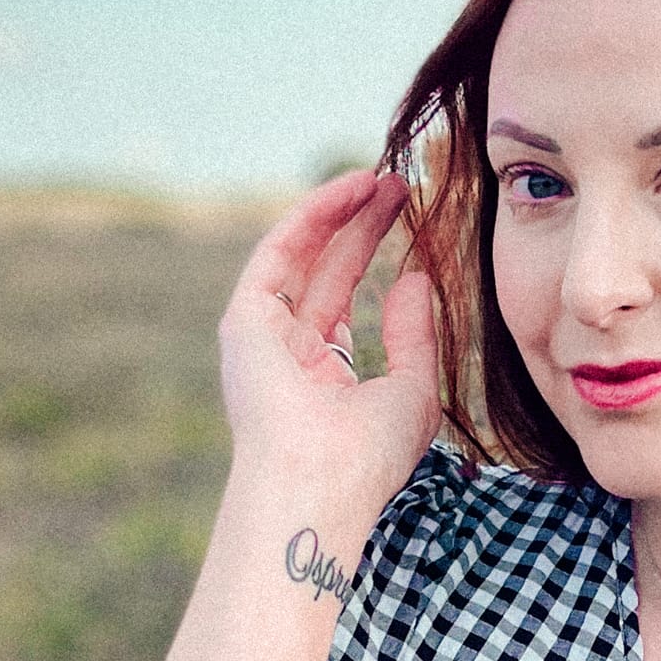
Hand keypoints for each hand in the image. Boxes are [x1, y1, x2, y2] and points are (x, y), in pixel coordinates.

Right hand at [217, 166, 442, 527]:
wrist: (323, 481)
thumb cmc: (369, 455)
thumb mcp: (412, 390)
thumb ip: (414, 335)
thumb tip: (415, 277)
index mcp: (320, 376)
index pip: (343, 299)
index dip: (373, 256)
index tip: (409, 220)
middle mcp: (286, 352)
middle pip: (325, 270)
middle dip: (361, 227)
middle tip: (399, 187)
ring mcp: (263, 336)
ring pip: (303, 256)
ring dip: (339, 213)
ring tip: (382, 178)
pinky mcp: (245, 321)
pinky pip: (280, 253)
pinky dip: (314, 217)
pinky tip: (350, 190)